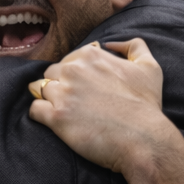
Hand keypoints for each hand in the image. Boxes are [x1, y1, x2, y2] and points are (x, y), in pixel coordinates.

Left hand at [28, 38, 171, 174]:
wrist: (143, 139)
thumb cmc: (147, 105)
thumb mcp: (149, 67)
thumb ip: (135, 46)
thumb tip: (113, 44)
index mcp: (90, 56)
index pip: (69, 59)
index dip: (75, 75)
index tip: (84, 89)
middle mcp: (73, 70)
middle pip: (51, 73)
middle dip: (59, 85)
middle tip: (74, 102)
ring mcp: (63, 93)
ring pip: (40, 89)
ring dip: (48, 99)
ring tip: (62, 111)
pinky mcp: (56, 117)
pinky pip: (34, 110)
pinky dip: (40, 114)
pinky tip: (53, 121)